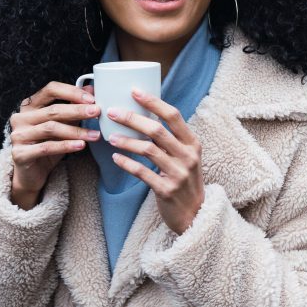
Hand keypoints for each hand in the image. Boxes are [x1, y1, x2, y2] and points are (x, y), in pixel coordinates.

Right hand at [9, 81, 101, 208]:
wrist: (31, 174)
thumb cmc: (48, 144)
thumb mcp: (63, 124)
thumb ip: (73, 106)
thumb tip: (91, 90)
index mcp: (30, 105)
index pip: (51, 90)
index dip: (72, 92)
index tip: (92, 99)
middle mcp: (21, 118)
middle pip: (53, 110)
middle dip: (78, 110)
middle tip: (97, 112)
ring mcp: (18, 135)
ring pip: (51, 128)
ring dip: (76, 131)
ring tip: (95, 134)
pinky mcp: (19, 153)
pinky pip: (46, 147)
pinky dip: (66, 146)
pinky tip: (81, 145)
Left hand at [106, 89, 203, 234]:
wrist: (195, 214)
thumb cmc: (185, 180)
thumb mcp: (186, 157)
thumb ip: (171, 140)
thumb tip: (144, 116)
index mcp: (193, 143)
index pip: (174, 116)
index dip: (153, 102)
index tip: (134, 91)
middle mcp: (188, 156)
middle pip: (157, 130)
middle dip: (132, 118)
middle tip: (112, 111)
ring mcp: (178, 173)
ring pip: (148, 150)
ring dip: (126, 141)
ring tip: (110, 136)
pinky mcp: (166, 190)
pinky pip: (142, 173)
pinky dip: (127, 164)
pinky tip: (115, 158)